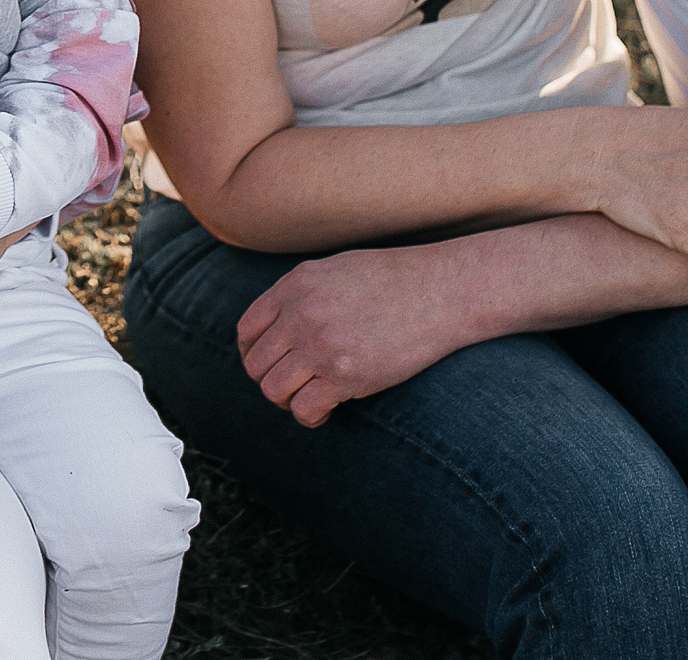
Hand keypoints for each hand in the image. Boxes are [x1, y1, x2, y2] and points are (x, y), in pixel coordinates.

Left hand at [237, 246, 478, 425]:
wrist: (440, 291)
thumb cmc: (394, 280)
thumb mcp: (335, 269)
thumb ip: (300, 294)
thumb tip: (276, 325)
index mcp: (295, 285)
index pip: (247, 330)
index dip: (253, 354)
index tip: (270, 364)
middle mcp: (300, 314)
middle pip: (256, 365)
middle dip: (270, 380)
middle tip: (294, 385)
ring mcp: (321, 346)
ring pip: (273, 390)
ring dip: (287, 401)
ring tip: (308, 398)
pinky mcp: (345, 376)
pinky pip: (304, 409)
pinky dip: (310, 417)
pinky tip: (325, 411)